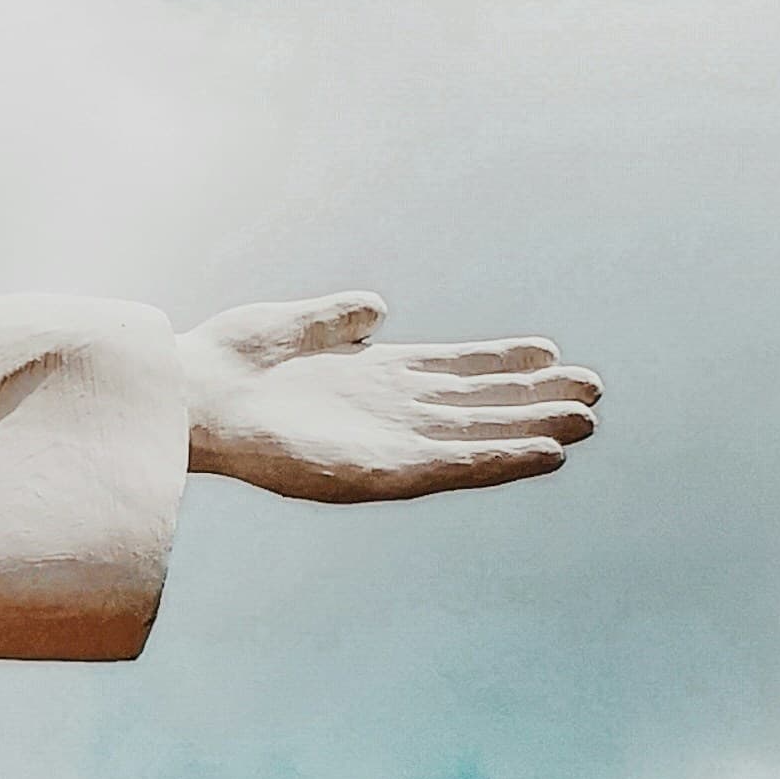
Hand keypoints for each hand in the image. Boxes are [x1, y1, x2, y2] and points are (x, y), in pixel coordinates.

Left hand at [178, 293, 599, 501]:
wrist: (186, 395)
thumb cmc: (224, 362)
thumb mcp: (290, 325)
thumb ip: (338, 316)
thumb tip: (377, 306)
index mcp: (370, 375)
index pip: (451, 368)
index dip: (500, 362)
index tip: (550, 352)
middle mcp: (387, 411)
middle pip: (478, 405)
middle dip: (533, 401)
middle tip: (593, 393)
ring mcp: (385, 443)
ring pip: (476, 438)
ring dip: (528, 433)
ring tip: (584, 426)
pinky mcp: (377, 472)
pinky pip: (451, 467)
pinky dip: (497, 461)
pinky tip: (539, 454)